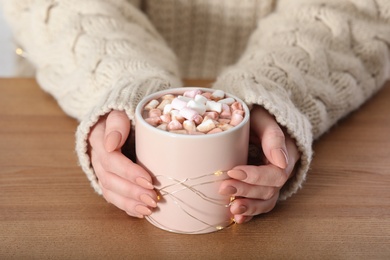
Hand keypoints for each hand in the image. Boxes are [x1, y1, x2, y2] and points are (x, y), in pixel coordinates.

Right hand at [89, 110, 157, 217]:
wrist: (114, 116)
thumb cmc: (122, 112)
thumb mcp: (119, 110)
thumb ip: (116, 123)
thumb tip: (111, 144)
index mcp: (98, 139)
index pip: (111, 159)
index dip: (129, 172)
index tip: (148, 180)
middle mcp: (97, 157)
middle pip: (110, 179)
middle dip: (132, 192)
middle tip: (153, 198)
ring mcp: (100, 169)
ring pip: (109, 191)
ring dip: (129, 203)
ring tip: (148, 210)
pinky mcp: (107, 178)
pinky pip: (113, 196)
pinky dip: (126, 206)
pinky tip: (140, 213)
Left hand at [219, 105, 299, 222]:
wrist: (256, 117)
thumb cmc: (259, 114)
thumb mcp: (265, 118)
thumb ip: (273, 136)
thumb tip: (280, 161)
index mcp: (285, 155)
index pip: (275, 173)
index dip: (255, 176)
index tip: (233, 170)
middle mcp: (280, 171)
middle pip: (269, 189)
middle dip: (246, 191)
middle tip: (223, 188)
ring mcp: (270, 181)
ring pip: (266, 201)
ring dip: (249, 207)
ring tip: (232, 210)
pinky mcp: (259, 186)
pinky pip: (259, 204)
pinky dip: (249, 213)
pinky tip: (237, 218)